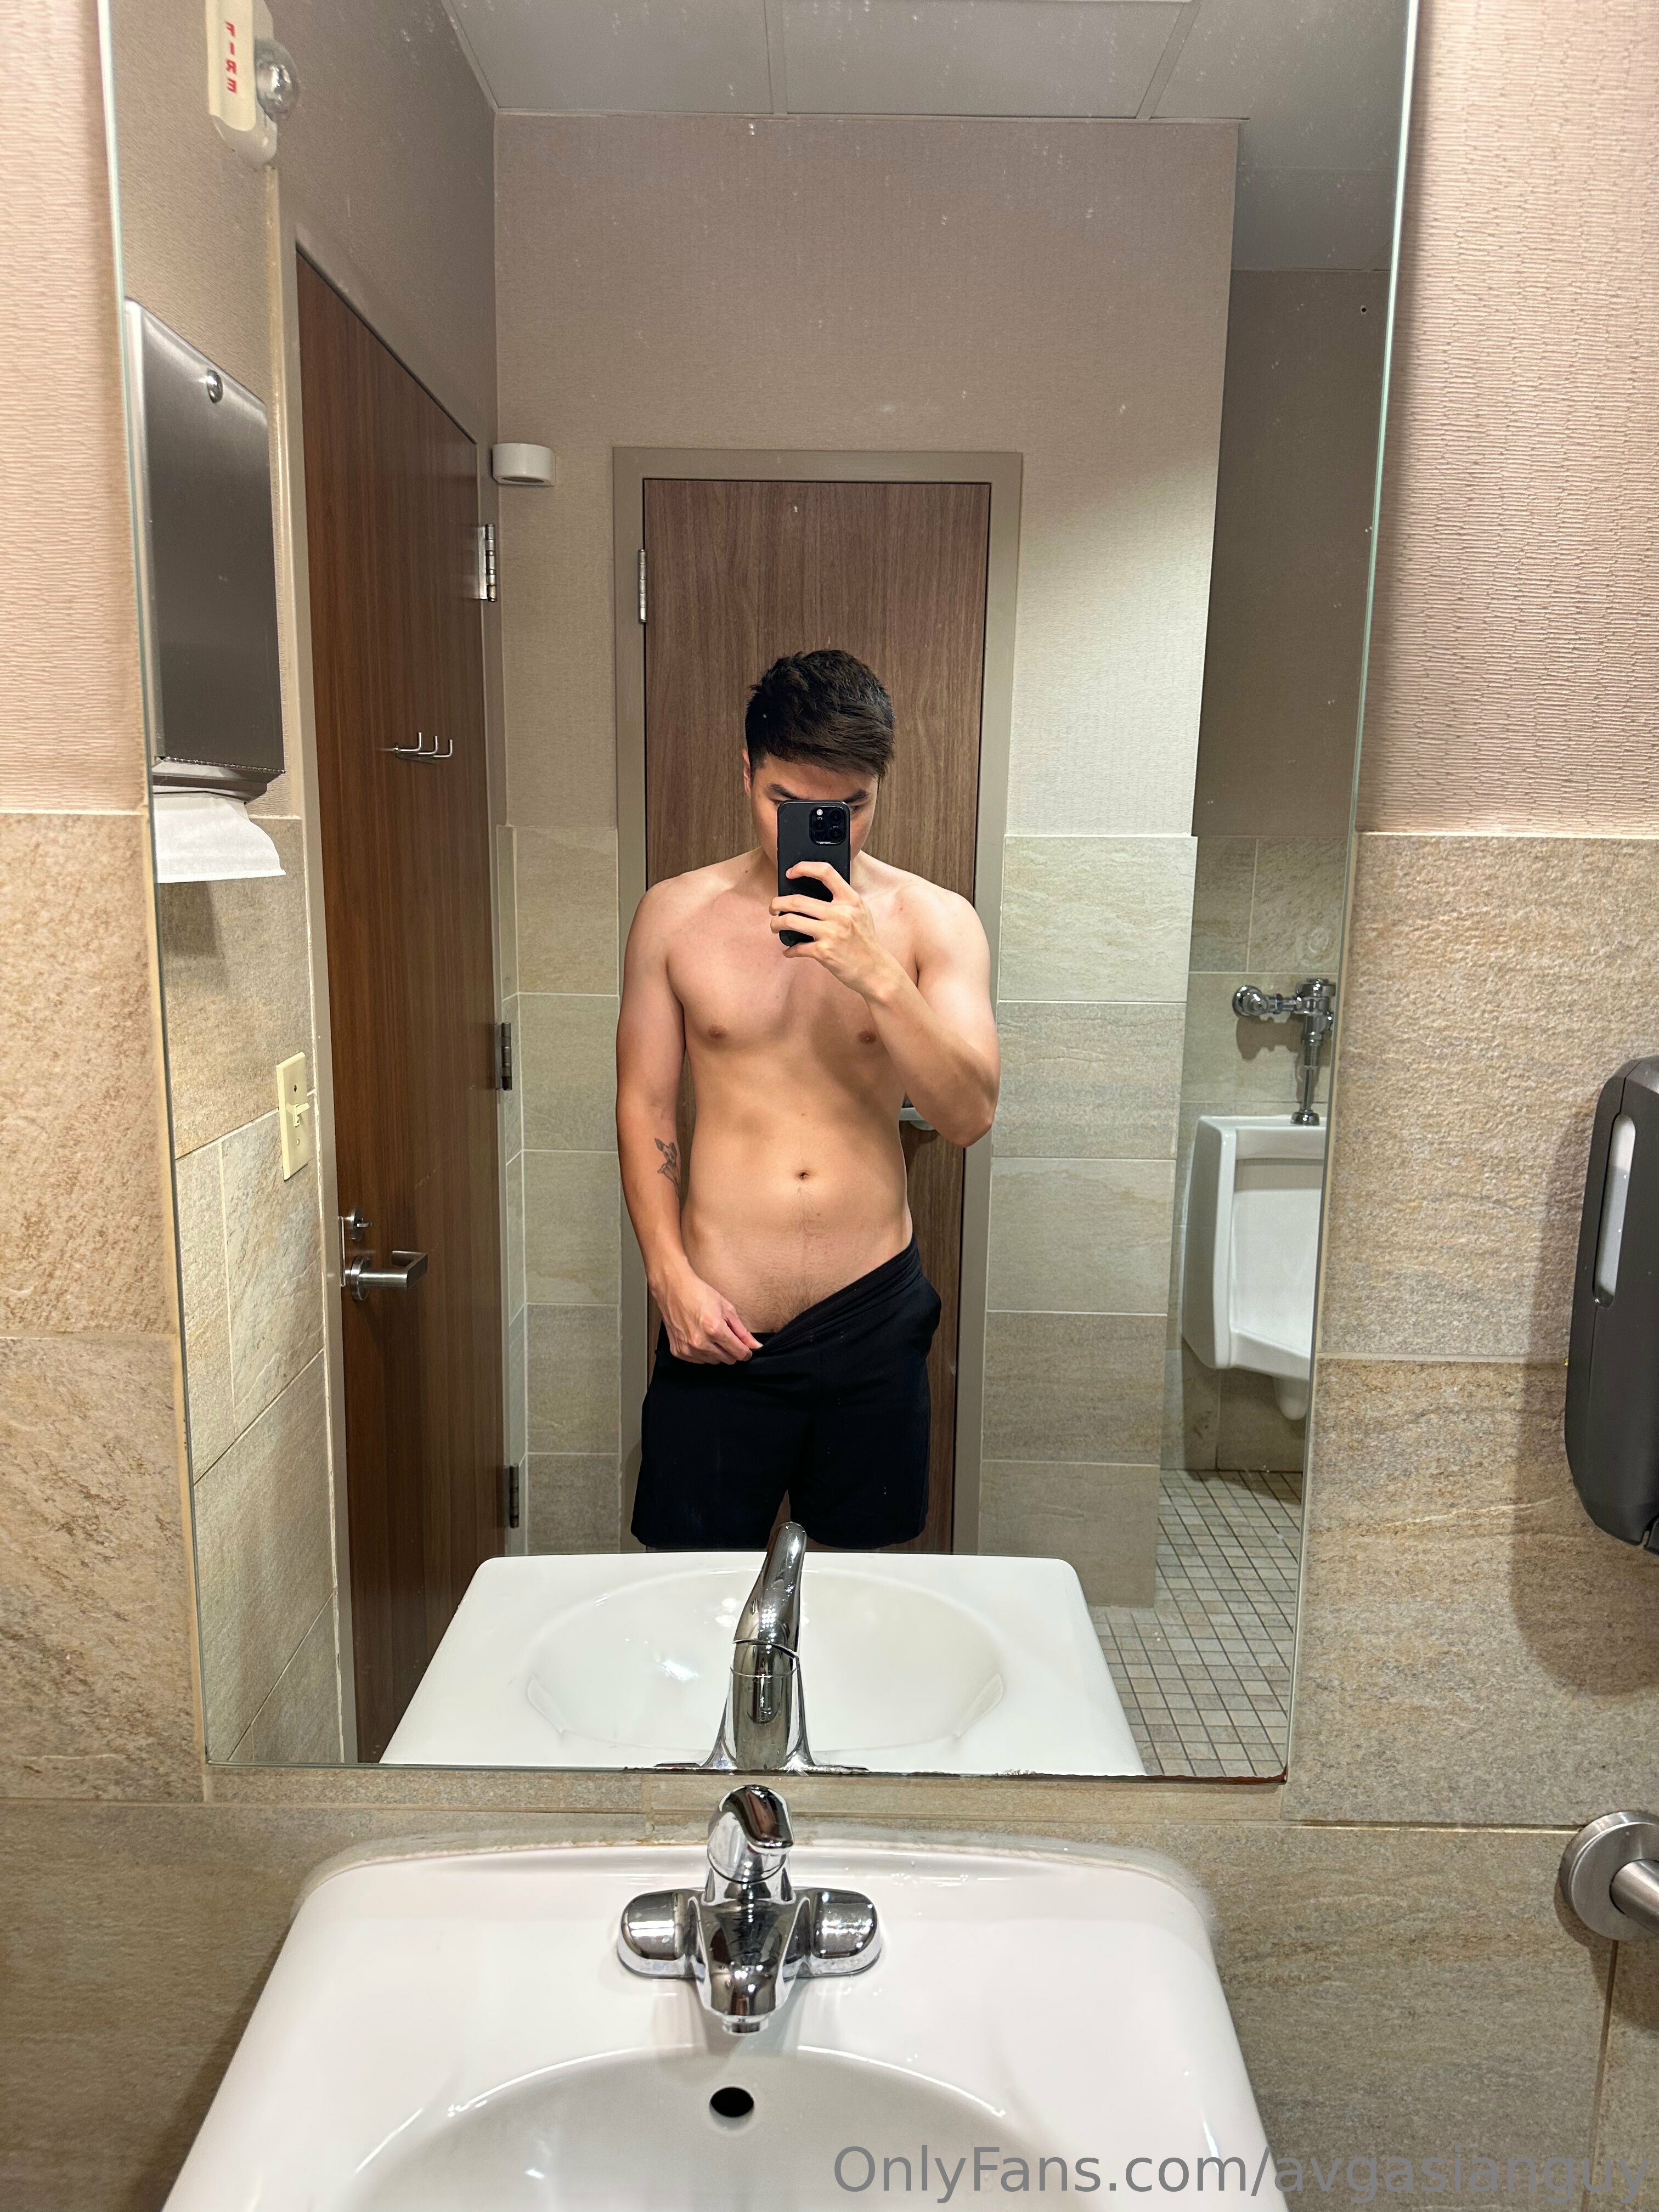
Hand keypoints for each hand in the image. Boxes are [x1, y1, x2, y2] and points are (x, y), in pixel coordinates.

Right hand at [655, 1265, 761, 1364]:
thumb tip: (755, 1345)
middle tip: (726, 1335)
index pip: (738, 1353)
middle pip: (727, 1360)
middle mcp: (700, 1342)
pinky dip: (702, 1353)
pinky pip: (698, 1361)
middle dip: (731, 1350)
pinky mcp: (678, 1351)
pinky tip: (700, 1338)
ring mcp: (688, 1349)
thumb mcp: (727, 1308)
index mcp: (714, 1330)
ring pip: (713, 1362)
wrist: (674, 1289)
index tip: (746, 1349)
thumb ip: (742, 1331)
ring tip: (711, 1334)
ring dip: (717, 1352)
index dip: (746, 1352)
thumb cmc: (699, 1294)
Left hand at [769, 863, 903, 998]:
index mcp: (850, 900)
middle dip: (778, 903)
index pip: (825, 872)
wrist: (876, 970)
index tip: (791, 873)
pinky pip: (797, 947)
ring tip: (775, 925)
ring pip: (791, 921)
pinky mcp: (824, 952)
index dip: (804, 867)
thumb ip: (842, 900)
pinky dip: (789, 950)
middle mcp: (841, 914)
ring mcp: (832, 933)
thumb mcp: (861, 913)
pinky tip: (789, 950)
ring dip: (776, 923)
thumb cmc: (865, 941)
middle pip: (798, 900)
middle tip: (773, 907)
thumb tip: (812, 892)